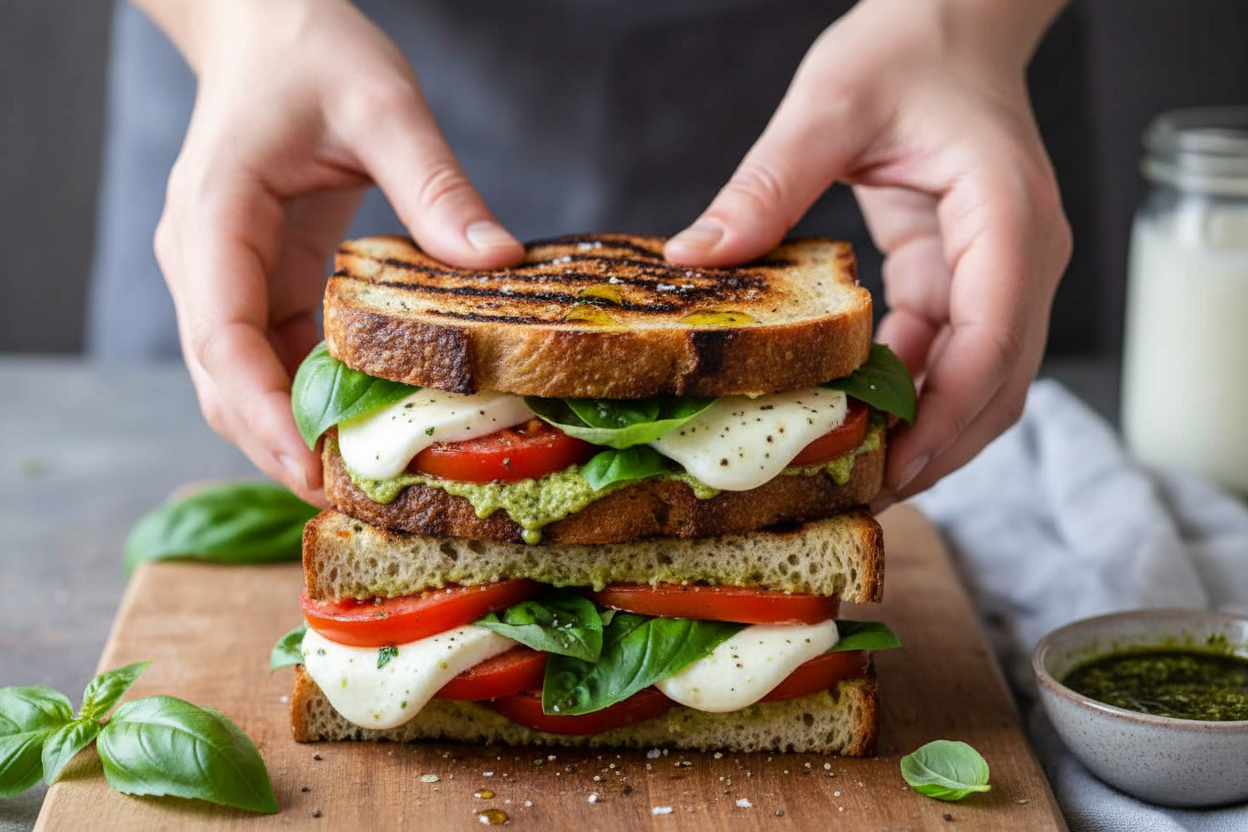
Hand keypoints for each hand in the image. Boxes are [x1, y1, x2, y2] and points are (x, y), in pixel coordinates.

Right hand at [147, 0, 522, 503]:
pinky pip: (279, 360)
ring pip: (246, 382)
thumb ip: (434, 182)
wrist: (271, 32)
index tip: (311, 465)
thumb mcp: (382, 103)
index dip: (262, 410)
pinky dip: (316, 399)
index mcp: (215, 216)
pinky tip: (373, 425)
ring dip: (298, 433)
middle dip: (281, 444)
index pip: (221, 333)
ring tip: (370, 480)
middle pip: (224, 380)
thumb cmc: (313, 54)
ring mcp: (229, 279)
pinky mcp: (262, 286)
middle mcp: (206, 260)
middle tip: (355, 498)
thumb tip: (495, 261)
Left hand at [665, 0, 1071, 504]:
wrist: (948, 25)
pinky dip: (904, 394)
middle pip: (997, 383)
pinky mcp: (963, 280)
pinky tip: (849, 418)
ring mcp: (998, 274)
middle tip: (856, 492)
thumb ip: (768, 182)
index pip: (995, 335)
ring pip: (977, 383)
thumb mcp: (830, 105)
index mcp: (1007, 214)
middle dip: (934, 445)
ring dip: (921, 432)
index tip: (892, 463)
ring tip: (848, 474)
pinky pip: (943, 356)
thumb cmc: (907, 51)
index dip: (946, 411)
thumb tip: (696, 257)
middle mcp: (1020, 256)